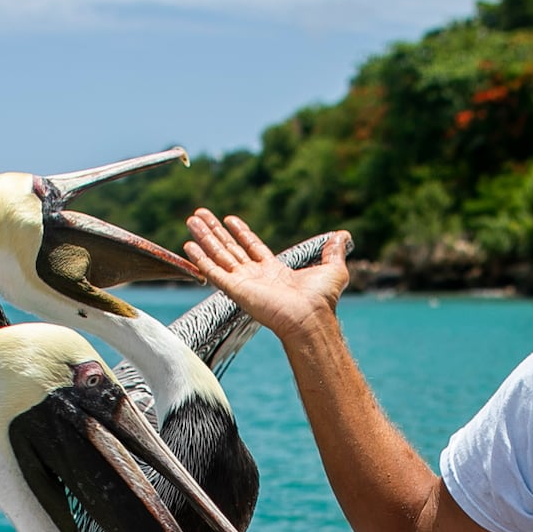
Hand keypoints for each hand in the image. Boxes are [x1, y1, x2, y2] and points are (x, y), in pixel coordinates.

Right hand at [183, 211, 350, 343]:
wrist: (310, 317)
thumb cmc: (322, 299)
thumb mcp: (333, 268)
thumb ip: (334, 250)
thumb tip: (343, 235)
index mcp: (274, 271)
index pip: (252, 247)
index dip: (240, 233)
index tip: (228, 219)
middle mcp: (255, 276)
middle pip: (230, 248)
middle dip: (214, 231)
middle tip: (200, 214)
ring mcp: (243, 282)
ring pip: (218, 255)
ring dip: (204, 237)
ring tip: (190, 220)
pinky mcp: (235, 289)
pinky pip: (213, 271)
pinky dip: (200, 258)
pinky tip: (188, 245)